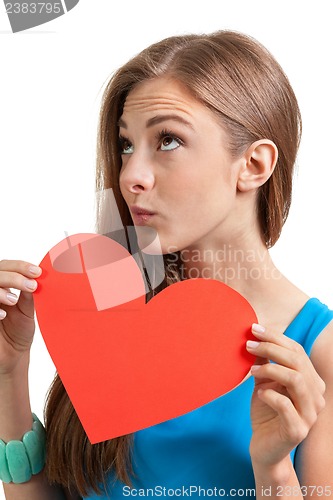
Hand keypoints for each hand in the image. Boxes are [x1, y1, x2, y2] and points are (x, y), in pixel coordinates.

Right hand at [0, 259, 41, 374]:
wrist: (11, 355)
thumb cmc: (19, 332)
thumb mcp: (27, 311)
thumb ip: (28, 295)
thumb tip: (36, 279)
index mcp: (4, 285)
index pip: (6, 266)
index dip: (20, 266)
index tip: (37, 272)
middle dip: (13, 276)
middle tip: (31, 285)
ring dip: (0, 290)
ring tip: (13, 300)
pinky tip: (2, 315)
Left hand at [246, 323, 325, 467]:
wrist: (264, 447)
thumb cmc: (266, 411)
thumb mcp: (264, 382)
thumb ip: (265, 362)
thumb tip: (256, 336)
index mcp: (311, 381)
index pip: (297, 351)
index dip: (276, 337)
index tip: (254, 329)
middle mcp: (316, 396)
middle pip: (297, 362)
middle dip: (271, 348)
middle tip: (248, 345)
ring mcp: (310, 414)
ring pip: (296, 380)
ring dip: (270, 369)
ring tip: (252, 371)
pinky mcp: (298, 430)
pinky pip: (286, 405)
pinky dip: (270, 394)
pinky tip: (259, 393)